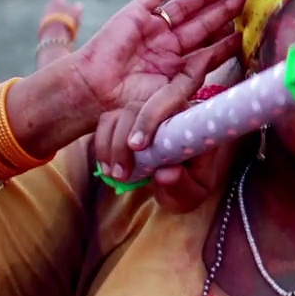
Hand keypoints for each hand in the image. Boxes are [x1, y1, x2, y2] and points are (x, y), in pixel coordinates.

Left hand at [41, 0, 82, 38]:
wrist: (55, 33)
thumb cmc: (68, 19)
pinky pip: (50, 21)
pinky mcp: (42, 23)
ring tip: (64, 21)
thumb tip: (78, 5)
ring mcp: (45, 14)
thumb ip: (78, 6)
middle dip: (59, 6)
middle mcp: (49, 5)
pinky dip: (54, 23)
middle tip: (66, 10)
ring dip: (57, 15)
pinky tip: (59, 28)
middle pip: (55, 3)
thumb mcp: (77, 11)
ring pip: (52, 13)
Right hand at [74, 0, 244, 176]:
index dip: (226, 44)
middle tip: (244, 0)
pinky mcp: (134, 15)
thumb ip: (192, 92)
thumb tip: (221, 103)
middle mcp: (166, 47)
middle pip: (202, 26)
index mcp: (176, 69)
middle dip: (223, 13)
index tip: (245, 35)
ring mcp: (152, 30)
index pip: (208, 52)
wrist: (93, 91)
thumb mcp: (167, 100)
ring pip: (185, 8)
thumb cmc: (128, 103)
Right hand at [94, 54, 241, 198]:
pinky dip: (103, 145)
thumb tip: (166, 174)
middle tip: (121, 173)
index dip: (151, 119)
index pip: (173, 101)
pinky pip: (109, 122)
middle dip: (125, 137)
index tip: (137, 147)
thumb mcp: (191, 195)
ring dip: (113, 145)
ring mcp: (147, 114)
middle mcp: (169, 112)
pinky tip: (108, 169)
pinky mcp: (128, 122)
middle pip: (142, 106)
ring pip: (123, 114)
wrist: (177, 187)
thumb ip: (182, 185)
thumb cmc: (188, 187)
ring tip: (117, 176)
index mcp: (190, 124)